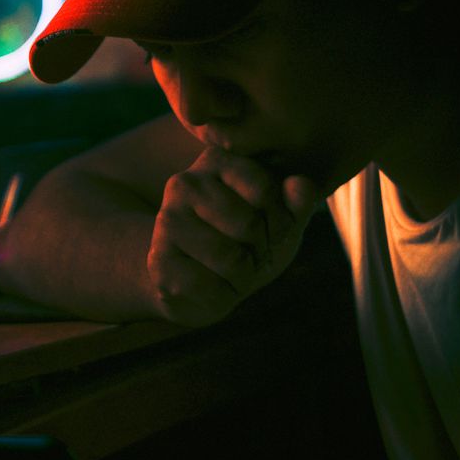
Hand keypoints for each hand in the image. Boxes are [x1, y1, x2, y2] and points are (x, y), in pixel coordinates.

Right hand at [146, 147, 321, 325]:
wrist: (195, 281)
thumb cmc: (245, 243)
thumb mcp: (279, 221)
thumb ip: (297, 203)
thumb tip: (301, 186)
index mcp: (217, 161)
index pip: (265, 190)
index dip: (281, 222)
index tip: (271, 232)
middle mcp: (184, 183)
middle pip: (249, 225)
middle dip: (261, 252)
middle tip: (251, 257)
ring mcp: (166, 221)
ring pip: (230, 259)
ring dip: (244, 278)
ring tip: (233, 273)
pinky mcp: (157, 260)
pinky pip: (209, 287)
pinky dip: (223, 298)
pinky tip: (213, 288)